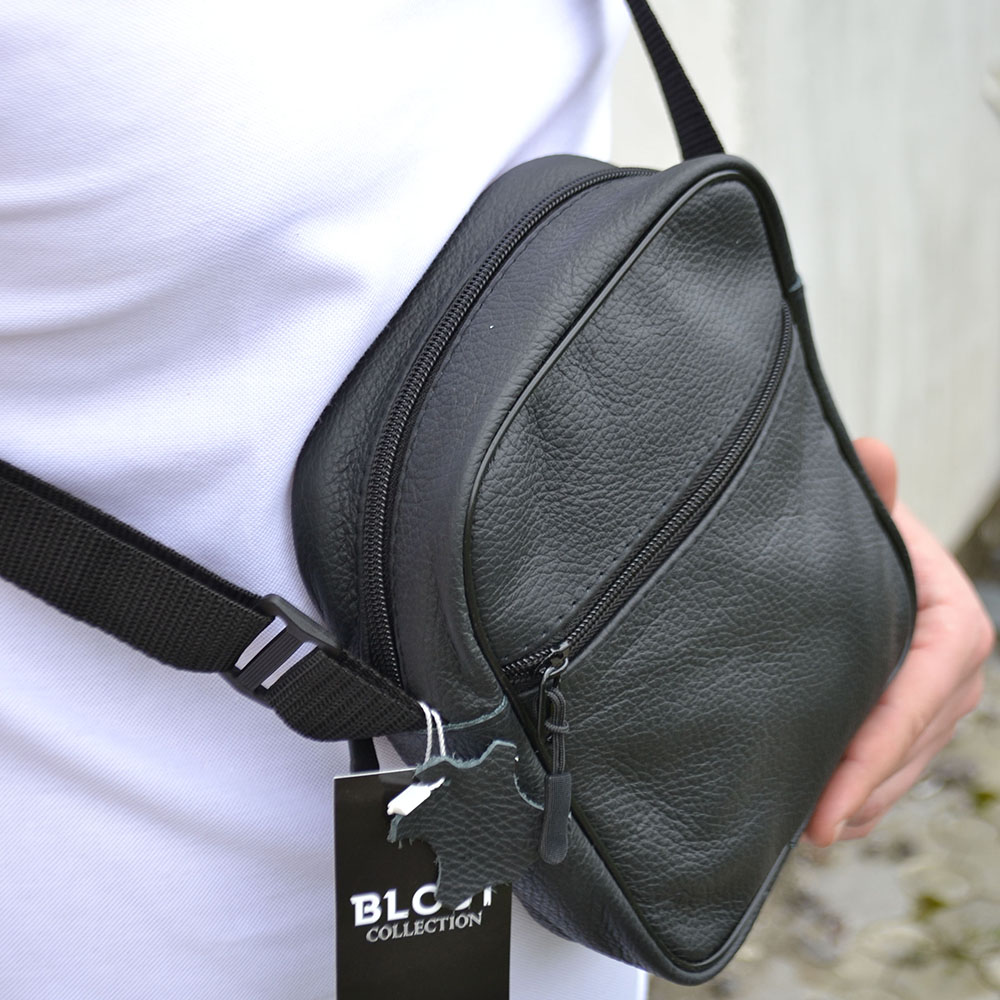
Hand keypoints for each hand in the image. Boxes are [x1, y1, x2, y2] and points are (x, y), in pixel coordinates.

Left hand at [805, 438, 995, 845]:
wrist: (868, 542)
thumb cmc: (862, 526)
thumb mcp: (864, 511)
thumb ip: (870, 492)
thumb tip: (873, 452)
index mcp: (952, 616)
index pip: (922, 687)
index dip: (881, 742)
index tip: (834, 790)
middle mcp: (957, 662)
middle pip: (919, 734)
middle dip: (869, 783)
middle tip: (814, 826)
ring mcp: (941, 693)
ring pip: (912, 756)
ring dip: (870, 796)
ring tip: (818, 831)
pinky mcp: (917, 709)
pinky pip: (903, 757)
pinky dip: (872, 789)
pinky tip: (834, 816)